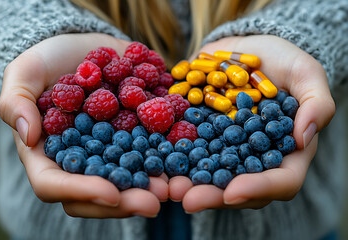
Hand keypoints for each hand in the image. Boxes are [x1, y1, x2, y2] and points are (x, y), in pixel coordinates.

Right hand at [0, 33, 168, 217]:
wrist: (88, 46)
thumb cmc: (50, 59)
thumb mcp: (25, 72)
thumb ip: (16, 102)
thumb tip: (28, 137)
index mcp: (49, 153)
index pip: (56, 184)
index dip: (82, 192)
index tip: (111, 193)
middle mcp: (82, 159)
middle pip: (98, 190)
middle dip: (126, 200)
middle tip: (154, 201)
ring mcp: (110, 150)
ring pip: (128, 178)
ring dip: (151, 186)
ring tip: (173, 187)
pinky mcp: (133, 135)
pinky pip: (149, 151)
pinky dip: (165, 158)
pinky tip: (183, 161)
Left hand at [169, 35, 334, 211]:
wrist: (247, 49)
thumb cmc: (283, 61)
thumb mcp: (306, 74)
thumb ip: (316, 104)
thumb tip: (304, 139)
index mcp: (285, 151)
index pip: (280, 180)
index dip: (258, 189)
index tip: (233, 192)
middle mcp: (254, 157)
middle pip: (238, 186)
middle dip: (213, 195)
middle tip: (187, 200)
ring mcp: (226, 148)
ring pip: (209, 174)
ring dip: (187, 183)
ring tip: (167, 187)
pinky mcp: (203, 135)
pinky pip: (188, 150)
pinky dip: (173, 157)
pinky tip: (156, 160)